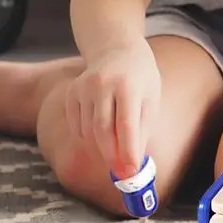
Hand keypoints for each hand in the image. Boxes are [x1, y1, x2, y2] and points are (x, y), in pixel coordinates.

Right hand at [65, 38, 160, 178]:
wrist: (117, 50)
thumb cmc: (140, 80)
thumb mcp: (151, 100)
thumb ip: (142, 130)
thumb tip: (133, 163)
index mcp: (129, 86)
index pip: (126, 124)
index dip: (128, 151)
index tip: (131, 172)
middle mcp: (103, 84)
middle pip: (102, 130)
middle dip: (112, 156)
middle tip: (121, 173)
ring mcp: (84, 87)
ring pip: (88, 131)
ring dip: (101, 148)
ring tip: (116, 150)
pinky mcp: (71, 92)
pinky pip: (77, 126)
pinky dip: (89, 138)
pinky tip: (101, 134)